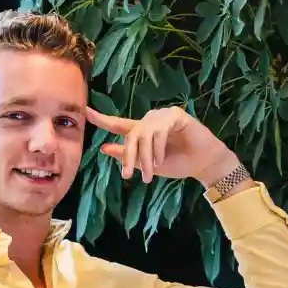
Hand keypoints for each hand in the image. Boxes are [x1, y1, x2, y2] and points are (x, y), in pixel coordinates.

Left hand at [86, 105, 245, 188]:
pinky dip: (158, 147)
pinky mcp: (175, 114)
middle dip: (128, 156)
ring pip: (144, 134)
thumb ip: (127, 156)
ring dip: (145, 155)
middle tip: (129, 175)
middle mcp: (150, 121)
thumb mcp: (147, 165)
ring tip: (151, 171)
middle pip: (130, 135)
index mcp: (142, 132)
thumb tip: (104, 147)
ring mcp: (162, 116)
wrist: (203, 164)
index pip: (118, 124)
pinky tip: (162, 158)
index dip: (102, 119)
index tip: (85, 111)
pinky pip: (159, 130)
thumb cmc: (178, 163)